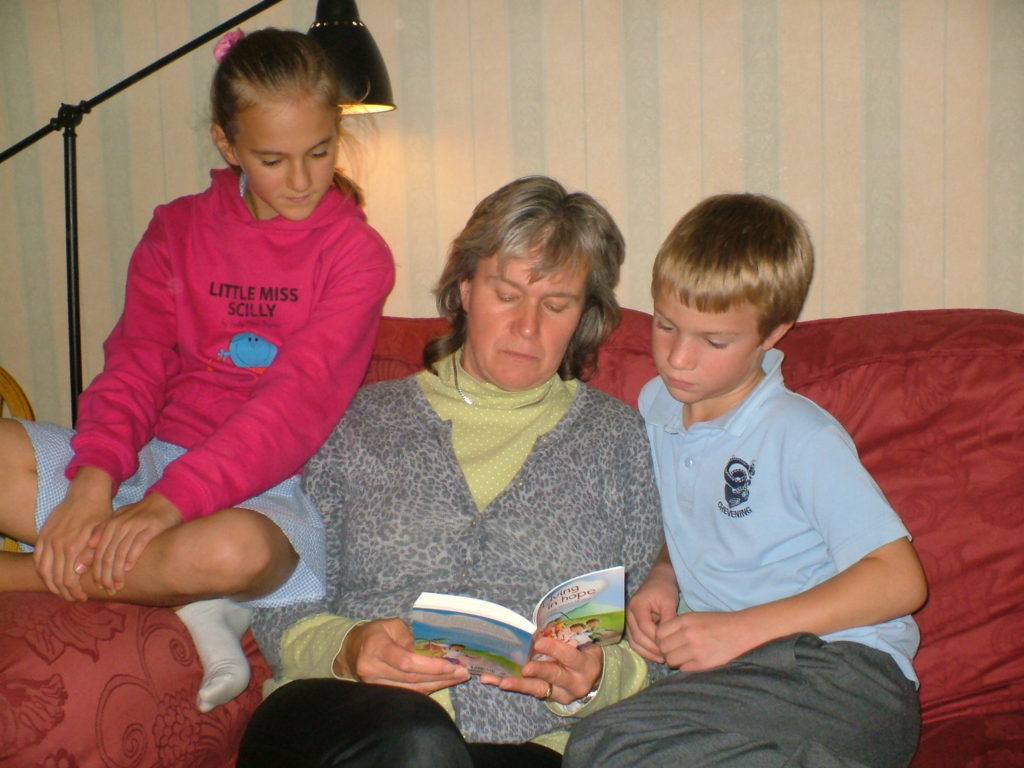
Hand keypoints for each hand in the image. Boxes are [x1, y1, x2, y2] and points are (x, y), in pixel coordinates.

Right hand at [33, 467, 112, 601]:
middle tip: (74, 598)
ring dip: (51, 585)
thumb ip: (90, 553)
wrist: (86, 493)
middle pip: (56, 578)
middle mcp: (57, 545)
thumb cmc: (99, 513)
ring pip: (43, 571)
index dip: (75, 592)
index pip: (69, 579)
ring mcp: (47, 540)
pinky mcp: (42, 535)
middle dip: (65, 592)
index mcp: (73, 546)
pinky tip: (49, 577)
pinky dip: (41, 571)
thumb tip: (78, 573)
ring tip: (61, 592)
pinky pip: (37, 558)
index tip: (83, 597)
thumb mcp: (102, 533)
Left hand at [87, 492, 181, 594]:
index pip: (98, 552)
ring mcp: (135, 526)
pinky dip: (132, 558)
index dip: (97, 571)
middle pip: (107, 555)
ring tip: (118, 586)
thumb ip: (103, 533)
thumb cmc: (141, 514)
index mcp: (110, 525)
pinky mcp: (151, 527)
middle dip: (106, 576)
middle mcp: (120, 525)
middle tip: (108, 590)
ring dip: (117, 572)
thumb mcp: (119, 519)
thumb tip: (87, 551)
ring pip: (120, 553)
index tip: (98, 586)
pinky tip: (129, 570)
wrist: (165, 501)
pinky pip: (138, 545)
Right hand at [337, 618, 469, 693]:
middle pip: (411, 678)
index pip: (406, 662)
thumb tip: (428, 653)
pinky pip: (407, 693)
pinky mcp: (380, 694)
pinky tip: (442, 683)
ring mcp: (374, 685)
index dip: (430, 666)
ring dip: (437, 685)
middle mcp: (373, 669)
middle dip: (440, 676)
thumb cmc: (375, 633)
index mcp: (376, 648)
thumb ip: (408, 637)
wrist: (352, 650)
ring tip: (457, 678)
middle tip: (462, 671)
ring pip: (411, 690)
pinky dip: (426, 689)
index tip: (451, 665)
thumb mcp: (392, 625)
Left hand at [481, 635, 601, 704]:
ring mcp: (562, 694)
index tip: (539, 643)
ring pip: (539, 689)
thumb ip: (563, 639)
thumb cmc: (582, 652)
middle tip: (524, 669)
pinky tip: (494, 680)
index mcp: (585, 665)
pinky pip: (531, 691)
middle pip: (556, 676)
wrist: (592, 677)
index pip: (570, 657)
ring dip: (519, 684)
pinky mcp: (550, 699)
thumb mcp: (579, 644)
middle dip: (539, 671)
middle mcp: (575, 683)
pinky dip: (513, 685)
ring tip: (502, 682)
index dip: (555, 649)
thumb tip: (536, 631)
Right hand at [626, 563, 679, 662]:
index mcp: (637, 605)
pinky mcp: (632, 626)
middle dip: (652, 649)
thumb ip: (668, 618)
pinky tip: (656, 655)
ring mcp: (628, 620)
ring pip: (634, 642)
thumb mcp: (669, 601)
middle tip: (667, 656)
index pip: (645, 626)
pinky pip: (635, 641)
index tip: (669, 645)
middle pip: (637, 637)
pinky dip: (644, 650)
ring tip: (662, 658)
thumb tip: (669, 637)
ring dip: (647, 652)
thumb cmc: (664, 589)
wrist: (658, 580)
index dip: (656, 638)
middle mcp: (628, 614)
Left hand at [655, 609, 759, 670]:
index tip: (667, 641)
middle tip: (676, 651)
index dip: (661, 638)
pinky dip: (687, 667)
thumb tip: (660, 638)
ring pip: (671, 660)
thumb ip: (679, 625)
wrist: (743, 631)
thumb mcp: (697, 617)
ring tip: (685, 657)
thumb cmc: (719, 623)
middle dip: (667, 651)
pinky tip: (695, 661)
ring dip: (676, 660)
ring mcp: (695, 650)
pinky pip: (684, 669)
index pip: (659, 632)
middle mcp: (688, 634)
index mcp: (686, 620)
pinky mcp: (703, 664)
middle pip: (663, 647)